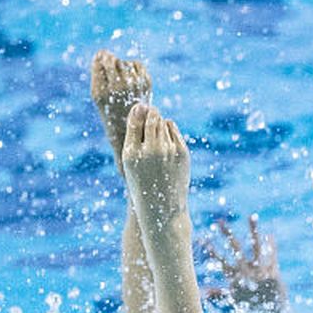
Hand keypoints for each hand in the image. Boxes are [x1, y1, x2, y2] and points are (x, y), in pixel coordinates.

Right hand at [121, 105, 190, 221]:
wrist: (162, 206)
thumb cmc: (141, 180)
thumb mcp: (130, 160)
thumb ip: (134, 134)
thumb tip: (142, 106)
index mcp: (132, 153)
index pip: (134, 120)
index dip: (137, 111)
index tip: (139, 108)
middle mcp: (150, 151)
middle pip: (151, 117)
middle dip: (150, 113)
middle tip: (149, 114)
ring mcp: (168, 151)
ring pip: (163, 121)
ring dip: (159, 121)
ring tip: (155, 133)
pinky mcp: (181, 152)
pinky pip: (172, 128)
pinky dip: (168, 129)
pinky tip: (165, 139)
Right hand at [204, 216, 286, 312]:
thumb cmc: (252, 307)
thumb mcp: (233, 300)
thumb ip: (218, 294)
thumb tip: (201, 293)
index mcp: (235, 279)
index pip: (220, 260)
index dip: (211, 250)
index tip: (202, 238)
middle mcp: (246, 273)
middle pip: (235, 249)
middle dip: (227, 234)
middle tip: (219, 221)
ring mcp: (260, 271)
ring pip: (255, 246)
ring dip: (253, 230)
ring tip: (251, 216)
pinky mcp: (274, 272)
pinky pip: (272, 255)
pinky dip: (271, 244)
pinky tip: (270, 233)